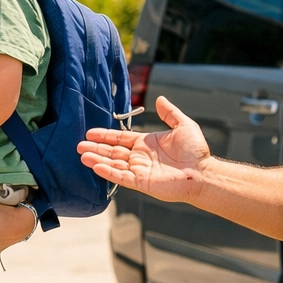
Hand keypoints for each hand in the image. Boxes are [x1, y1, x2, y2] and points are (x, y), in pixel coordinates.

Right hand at [77, 96, 210, 203]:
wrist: (203, 172)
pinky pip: (121, 177)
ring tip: (82, 155)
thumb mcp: (183, 125)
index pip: (120, 138)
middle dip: (96, 148)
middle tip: (79, 145)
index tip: (90, 133)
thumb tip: (160, 99)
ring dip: (97, 159)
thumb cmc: (196, 151)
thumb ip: (170, 113)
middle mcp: (140, 157)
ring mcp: (139, 170)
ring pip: (113, 164)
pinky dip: (108, 172)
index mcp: (146, 144)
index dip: (105, 135)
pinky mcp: (141, 182)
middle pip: (113, 151)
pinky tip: (96, 166)